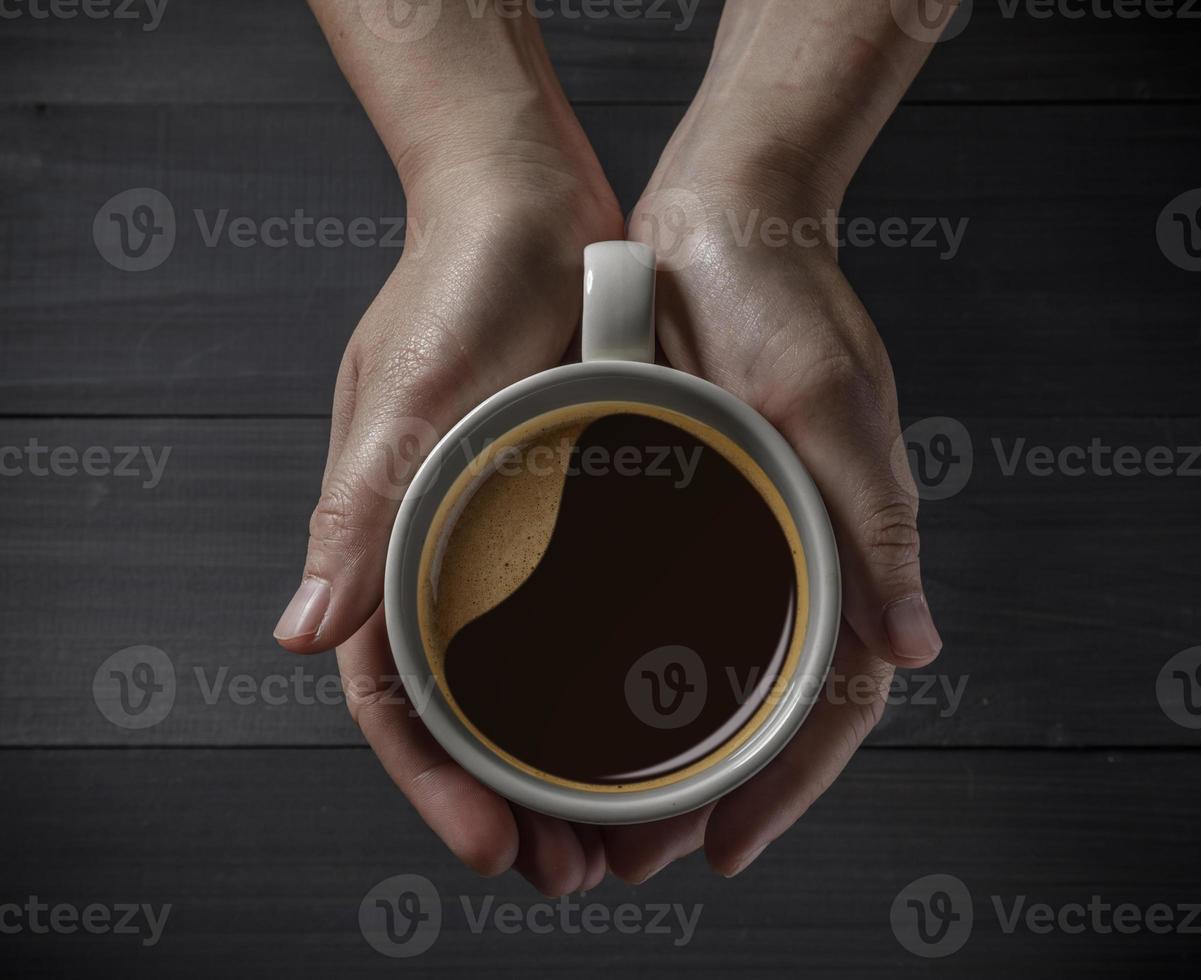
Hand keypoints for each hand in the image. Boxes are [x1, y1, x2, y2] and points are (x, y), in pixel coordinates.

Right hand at [274, 138, 622, 892]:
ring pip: (528, 675)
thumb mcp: (411, 397)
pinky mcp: (568, 503)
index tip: (492, 845)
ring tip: (619, 827)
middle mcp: (445, 549)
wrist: (526, 204)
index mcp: (389, 538)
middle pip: (468, 705)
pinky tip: (653, 717)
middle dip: (508, 797)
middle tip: (572, 870)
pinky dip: (605, 675)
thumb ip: (360, 511)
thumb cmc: (458, 285)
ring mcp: (507, 531)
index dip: (435, 780)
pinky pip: (580, 611)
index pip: (396, 693)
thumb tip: (302, 633)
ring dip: (565, 756)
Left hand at [602, 104, 942, 880]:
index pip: (830, 698)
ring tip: (600, 809)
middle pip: (761, 703)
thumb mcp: (827, 401)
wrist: (719, 214)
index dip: (786, 783)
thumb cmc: (783, 294)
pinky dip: (631, 670)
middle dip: (712, 790)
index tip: (729, 846)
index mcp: (842, 540)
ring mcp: (731, 530)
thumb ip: (875, 518)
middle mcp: (787, 550)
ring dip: (662, 747)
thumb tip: (916, 643)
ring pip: (708, 671)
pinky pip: (663, 609)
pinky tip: (582, 705)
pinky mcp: (676, 501)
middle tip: (641, 852)